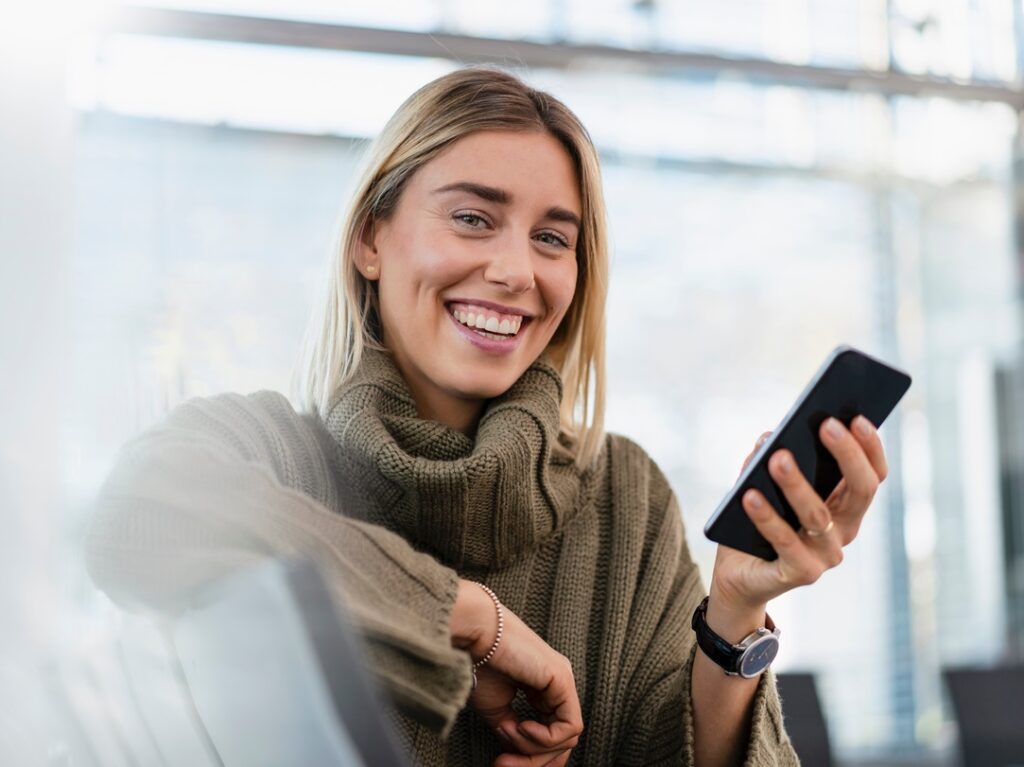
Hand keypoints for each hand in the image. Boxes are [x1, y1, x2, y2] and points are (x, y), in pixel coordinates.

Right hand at [450, 580, 581, 766]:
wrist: (473, 635)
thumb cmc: (479, 663)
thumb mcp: (497, 709)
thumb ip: (513, 731)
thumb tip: (519, 751)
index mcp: (545, 688)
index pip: (553, 735)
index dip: (532, 758)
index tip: (500, 763)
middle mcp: (559, 684)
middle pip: (562, 740)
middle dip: (533, 761)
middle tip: (501, 764)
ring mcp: (564, 681)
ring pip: (567, 737)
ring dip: (533, 748)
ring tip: (507, 733)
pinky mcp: (563, 680)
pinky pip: (569, 726)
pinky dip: (544, 738)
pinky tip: (520, 727)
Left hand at [712, 415, 889, 614]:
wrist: (740, 574)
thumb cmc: (757, 521)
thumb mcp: (763, 483)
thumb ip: (769, 459)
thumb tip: (770, 436)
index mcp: (845, 505)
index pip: (873, 475)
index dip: (870, 446)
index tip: (856, 416)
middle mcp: (845, 529)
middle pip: (861, 490)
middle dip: (846, 454)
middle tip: (826, 424)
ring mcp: (826, 554)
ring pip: (818, 515)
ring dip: (797, 484)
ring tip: (777, 457)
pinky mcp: (802, 573)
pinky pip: (786, 542)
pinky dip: (767, 517)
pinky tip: (749, 495)